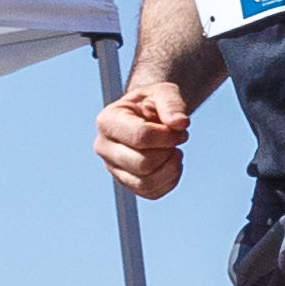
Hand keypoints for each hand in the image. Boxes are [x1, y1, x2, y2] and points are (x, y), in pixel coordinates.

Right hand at [95, 78, 192, 199]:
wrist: (147, 115)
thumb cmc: (153, 103)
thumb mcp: (163, 92)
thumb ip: (172, 104)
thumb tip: (180, 123)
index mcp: (107, 121)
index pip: (141, 137)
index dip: (168, 136)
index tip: (180, 129)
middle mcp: (104, 147)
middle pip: (143, 164)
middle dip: (168, 152)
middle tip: (176, 139)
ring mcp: (113, 168)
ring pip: (147, 183)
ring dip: (171, 167)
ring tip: (174, 151)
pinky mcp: (126, 183)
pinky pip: (152, 193)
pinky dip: (170, 180)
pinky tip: (171, 163)